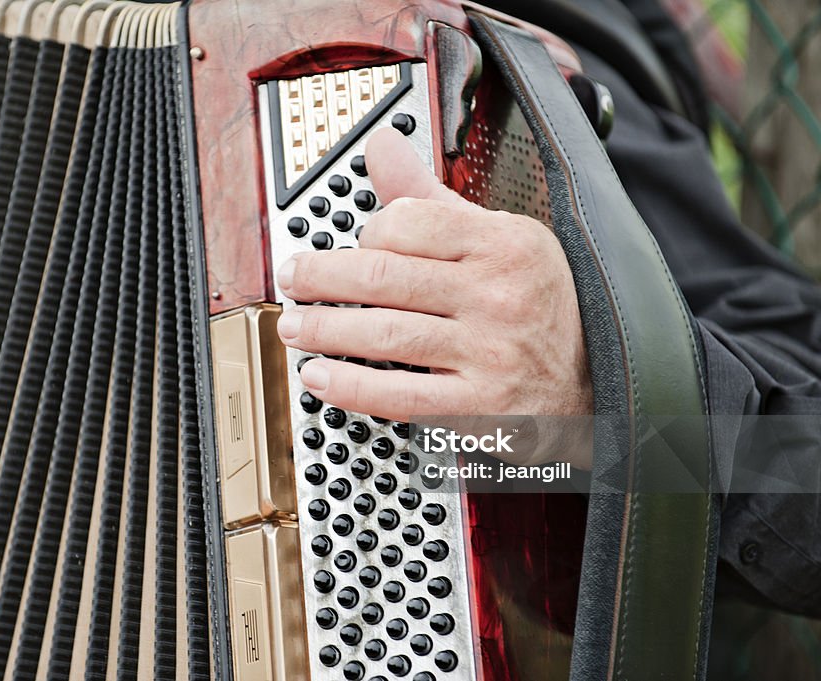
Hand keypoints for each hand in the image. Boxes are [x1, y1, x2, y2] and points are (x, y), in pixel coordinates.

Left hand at [276, 128, 592, 441]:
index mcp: (503, 243)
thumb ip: (431, 197)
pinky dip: (350, 387)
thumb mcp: (499, 239)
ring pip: (385, 335)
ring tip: (293, 326)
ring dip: (325, 329)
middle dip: (322, 277)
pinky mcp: (481, 408)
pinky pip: (400, 396)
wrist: (599, 381)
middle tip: (292, 279)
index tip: (344, 247)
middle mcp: (499, 295)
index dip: (363, 233)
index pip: (408, 224)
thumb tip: (381, 146)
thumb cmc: (539, 305)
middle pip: (384, 276)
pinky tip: (319, 378)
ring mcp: (491, 353)